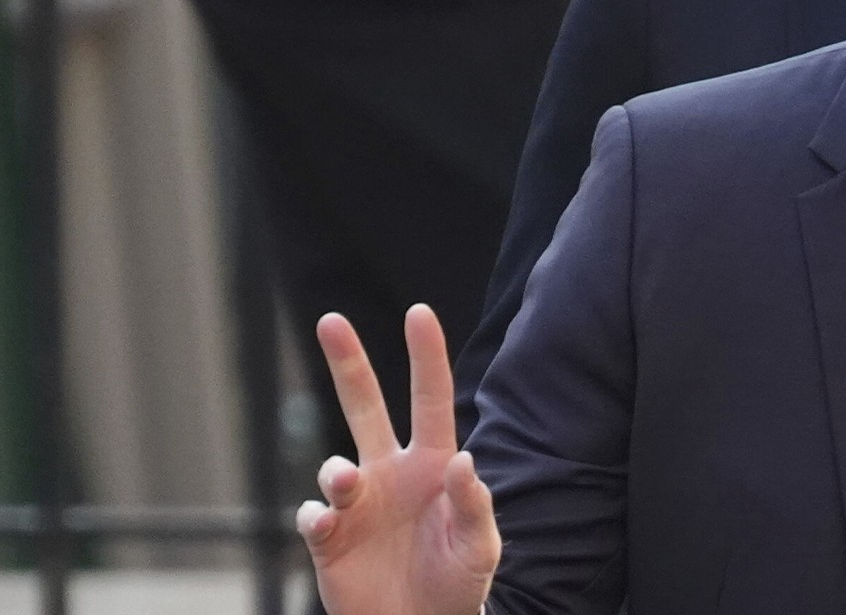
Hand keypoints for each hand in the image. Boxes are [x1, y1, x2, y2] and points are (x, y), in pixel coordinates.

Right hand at [297, 306, 500, 614]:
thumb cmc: (459, 583)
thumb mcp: (480, 546)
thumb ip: (474, 505)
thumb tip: (464, 460)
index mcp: (433, 464)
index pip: (430, 399)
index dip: (425, 356)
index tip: (419, 313)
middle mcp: (390, 473)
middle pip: (364, 406)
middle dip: (347, 362)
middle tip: (331, 320)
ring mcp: (357, 503)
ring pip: (335, 465)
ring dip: (338, 472)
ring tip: (347, 485)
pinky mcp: (330, 539)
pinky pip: (313, 516)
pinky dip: (316, 515)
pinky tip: (327, 523)